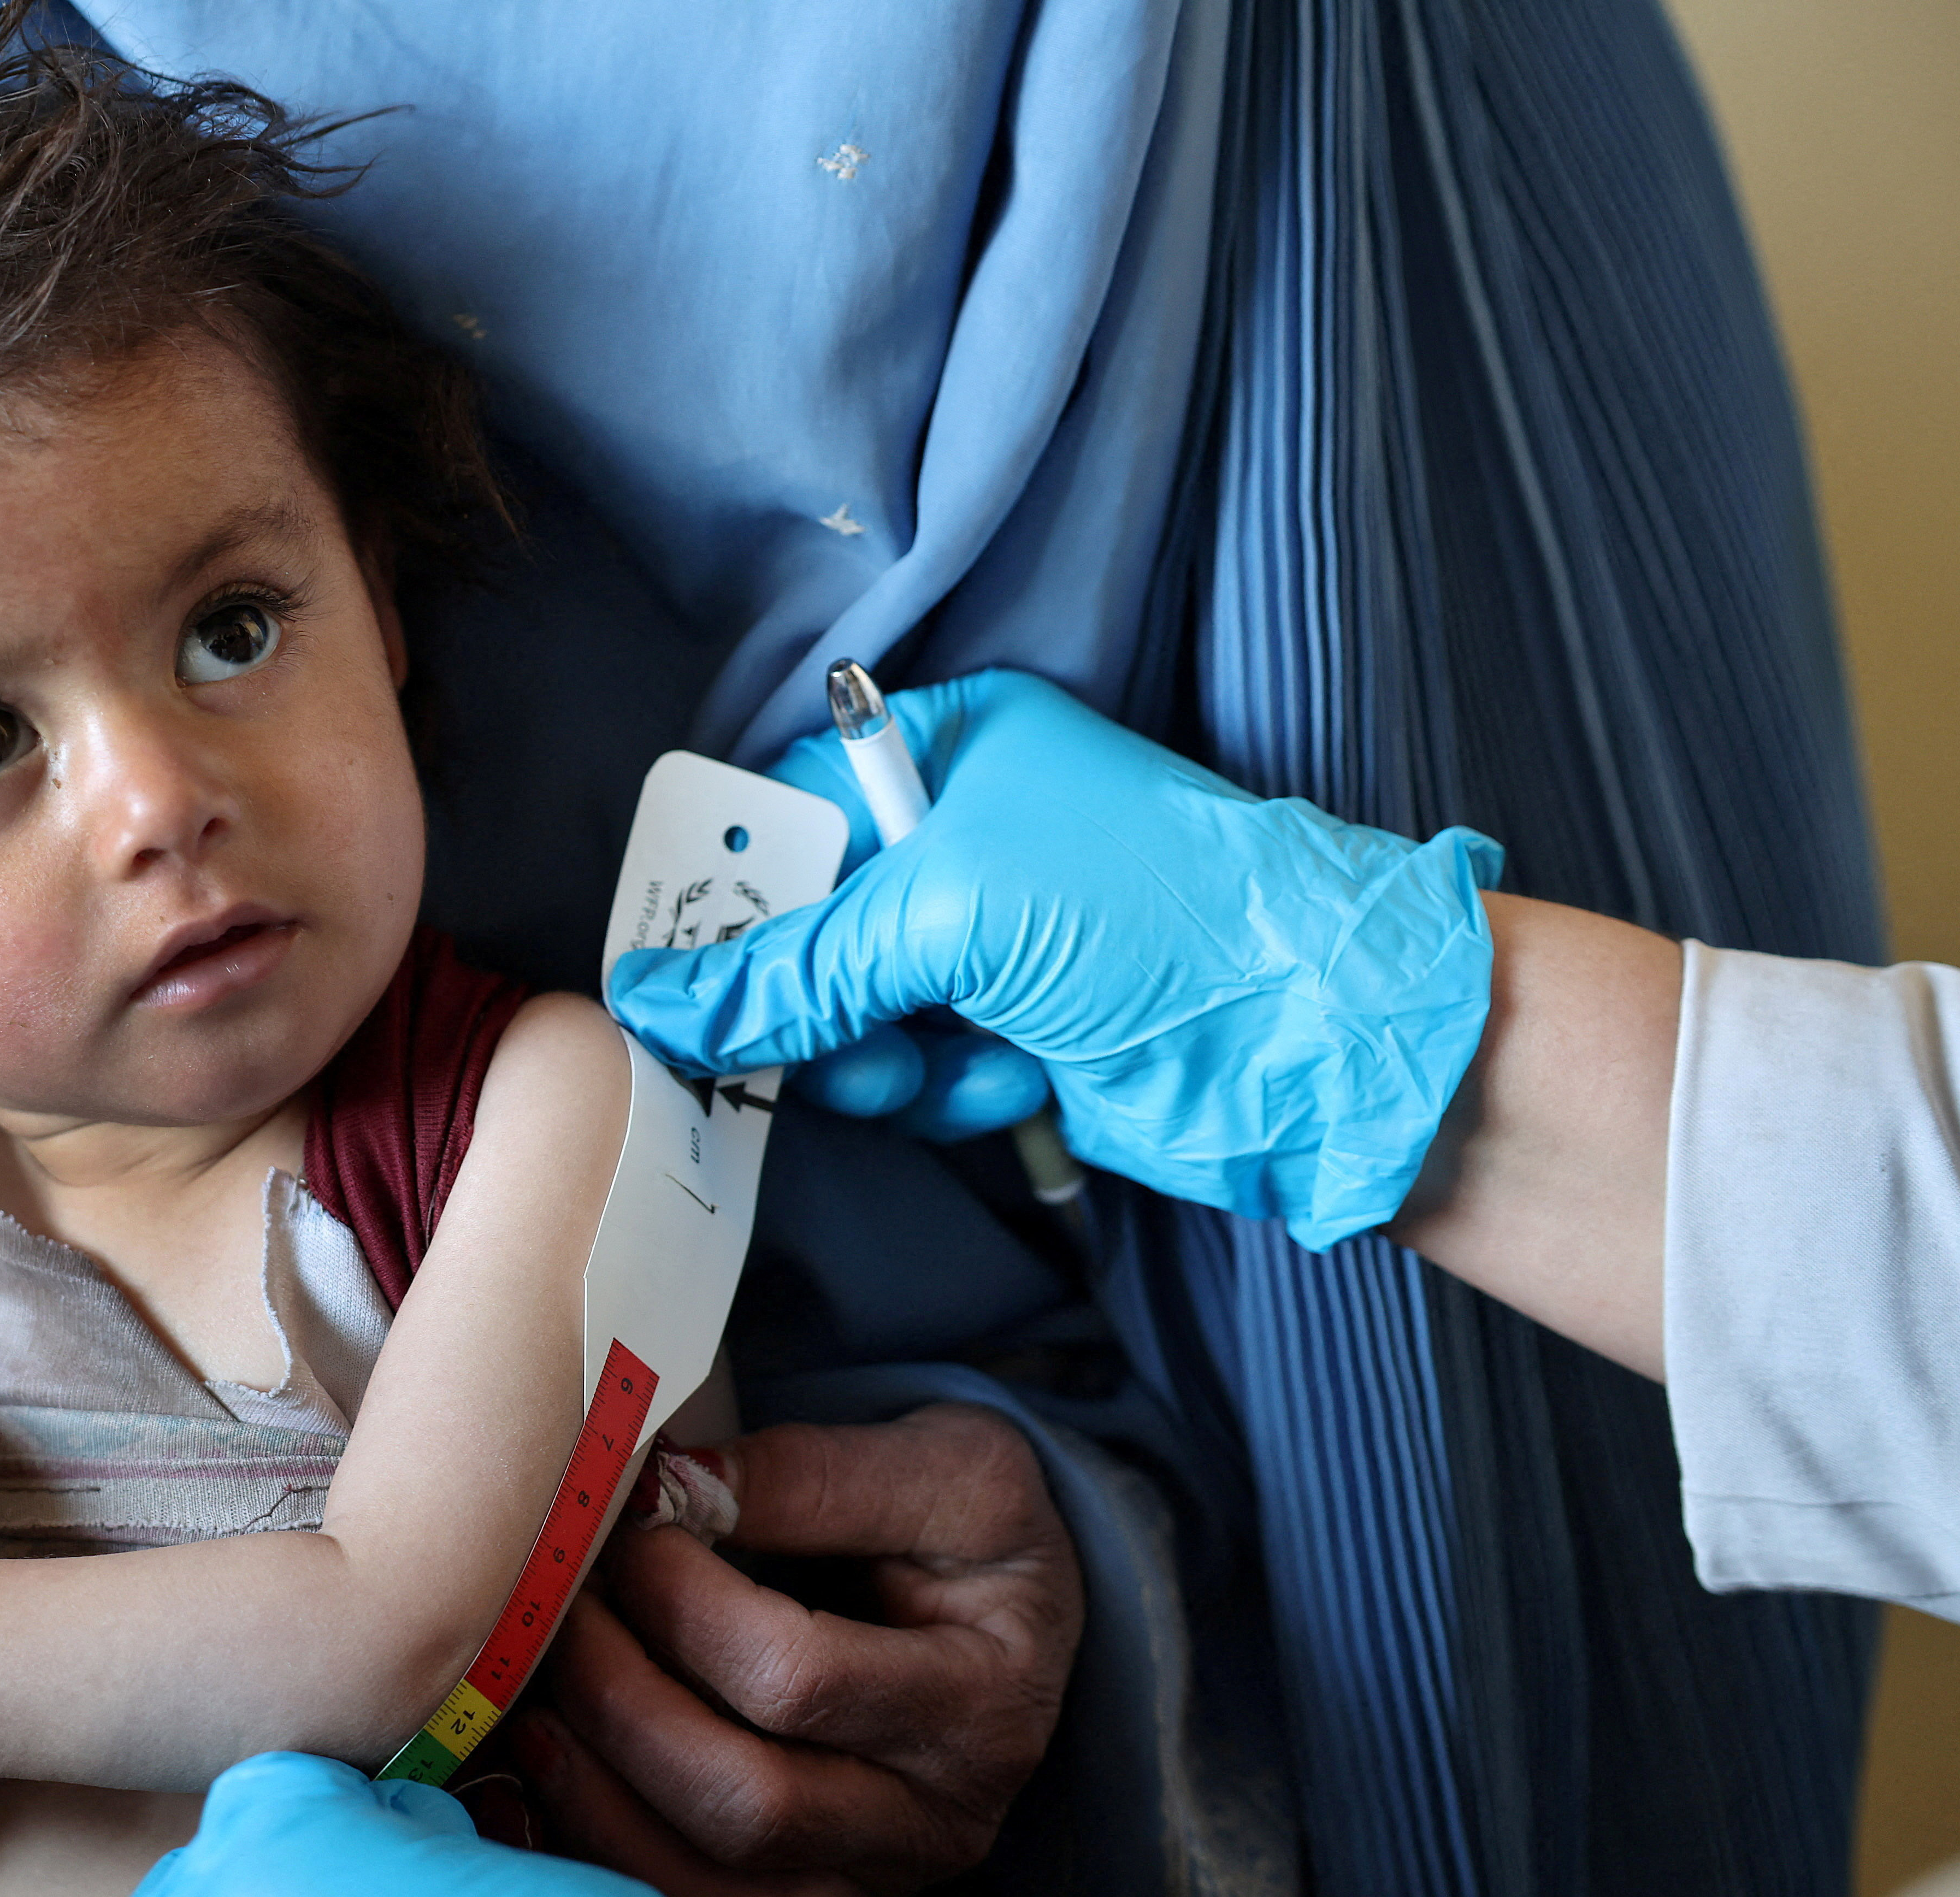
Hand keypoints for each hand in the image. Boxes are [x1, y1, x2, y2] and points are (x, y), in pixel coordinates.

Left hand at [515, 1403, 1080, 1896]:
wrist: (1007, 1612)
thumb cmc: (968, 1528)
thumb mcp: (943, 1464)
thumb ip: (811, 1476)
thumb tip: (669, 1489)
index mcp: (983, 1705)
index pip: (798, 1679)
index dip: (684, 1603)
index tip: (630, 1524)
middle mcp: (939, 1822)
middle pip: (746, 1802)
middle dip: (620, 1698)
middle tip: (562, 1604)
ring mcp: (872, 1883)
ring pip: (706, 1885)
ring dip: (592, 1786)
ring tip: (537, 1689)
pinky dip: (599, 1853)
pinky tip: (546, 1773)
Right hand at [609, 667, 1505, 1247]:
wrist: (1305, 1036)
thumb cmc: (1148, 915)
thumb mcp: (945, 914)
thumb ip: (789, 967)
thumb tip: (654, 1003)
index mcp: (945, 744)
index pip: (783, 801)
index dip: (728, 885)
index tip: (683, 962)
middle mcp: (956, 832)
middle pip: (799, 922)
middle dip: (803, 994)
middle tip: (819, 1034)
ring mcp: (980, 938)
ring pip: (842, 1014)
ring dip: (877, 1057)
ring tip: (941, 1059)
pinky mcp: (1004, 1030)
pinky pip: (905, 1071)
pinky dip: (942, 1089)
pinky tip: (1012, 1080)